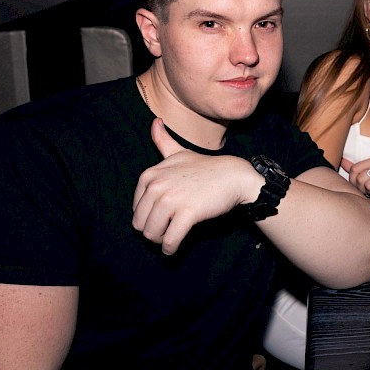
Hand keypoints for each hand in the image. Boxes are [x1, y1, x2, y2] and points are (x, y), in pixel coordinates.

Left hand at [133, 118, 256, 254]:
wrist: (234, 176)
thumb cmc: (206, 167)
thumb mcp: (180, 152)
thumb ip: (162, 140)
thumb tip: (154, 121)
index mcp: (150, 175)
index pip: (135, 209)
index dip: (148, 217)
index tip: (163, 216)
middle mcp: (157, 186)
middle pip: (140, 224)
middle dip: (152, 231)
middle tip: (167, 230)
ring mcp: (171, 200)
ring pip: (152, 234)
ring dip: (160, 241)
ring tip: (171, 238)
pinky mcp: (187, 213)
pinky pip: (170, 240)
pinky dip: (170, 249)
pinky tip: (173, 249)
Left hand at [340, 155, 369, 195]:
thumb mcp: (367, 170)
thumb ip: (354, 167)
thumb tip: (341, 160)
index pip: (354, 169)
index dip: (353, 179)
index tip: (358, 181)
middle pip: (360, 179)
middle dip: (361, 186)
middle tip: (367, 187)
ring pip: (368, 186)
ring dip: (369, 191)